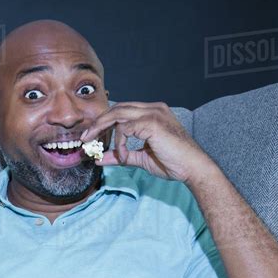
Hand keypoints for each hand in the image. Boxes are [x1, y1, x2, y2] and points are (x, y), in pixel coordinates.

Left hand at [80, 101, 213, 183]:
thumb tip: (101, 159)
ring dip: (101, 128)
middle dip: (98, 123)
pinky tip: (124, 157)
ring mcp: (153, 113)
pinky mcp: (152, 123)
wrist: (193, 168)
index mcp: (151, 113)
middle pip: (116, 109)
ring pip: (117, 114)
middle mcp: (152, 108)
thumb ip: (122, 156)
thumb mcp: (141, 159)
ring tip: (92, 144)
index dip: (104, 123)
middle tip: (84, 138)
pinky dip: (119, 143)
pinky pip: (125, 129)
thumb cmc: (173, 163)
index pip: (121, 111)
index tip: (92, 137)